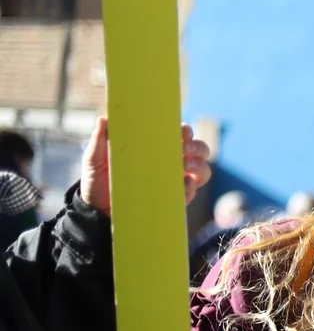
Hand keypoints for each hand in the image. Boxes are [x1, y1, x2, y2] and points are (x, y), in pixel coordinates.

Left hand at [80, 116, 211, 216]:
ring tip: (183, 165)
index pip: (181, 135)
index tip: (181, 131)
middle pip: (200, 150)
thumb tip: (104, 119)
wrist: (97, 211)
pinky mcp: (173, 200)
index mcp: (156, 148)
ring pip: (203, 170)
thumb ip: (100, 139)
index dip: (186, 131)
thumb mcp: (94, 158)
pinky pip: (192, 192)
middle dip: (198, 147)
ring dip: (199, 165)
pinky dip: (191, 187)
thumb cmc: (97, 181)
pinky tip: (182, 184)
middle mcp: (170, 163)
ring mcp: (174, 182)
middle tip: (184, 148)